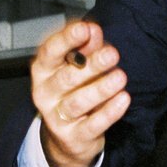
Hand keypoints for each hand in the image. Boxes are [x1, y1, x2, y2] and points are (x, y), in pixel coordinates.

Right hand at [31, 20, 129, 166]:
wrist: (68, 137)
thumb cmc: (73, 91)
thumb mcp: (78, 66)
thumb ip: (86, 46)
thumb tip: (93, 29)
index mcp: (43, 70)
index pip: (51, 51)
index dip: (67, 39)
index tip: (85, 29)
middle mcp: (45, 93)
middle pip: (66, 77)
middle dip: (91, 64)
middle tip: (112, 54)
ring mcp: (57, 117)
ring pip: (78, 102)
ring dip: (101, 88)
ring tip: (120, 77)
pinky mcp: (73, 137)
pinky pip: (92, 125)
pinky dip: (109, 112)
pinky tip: (123, 99)